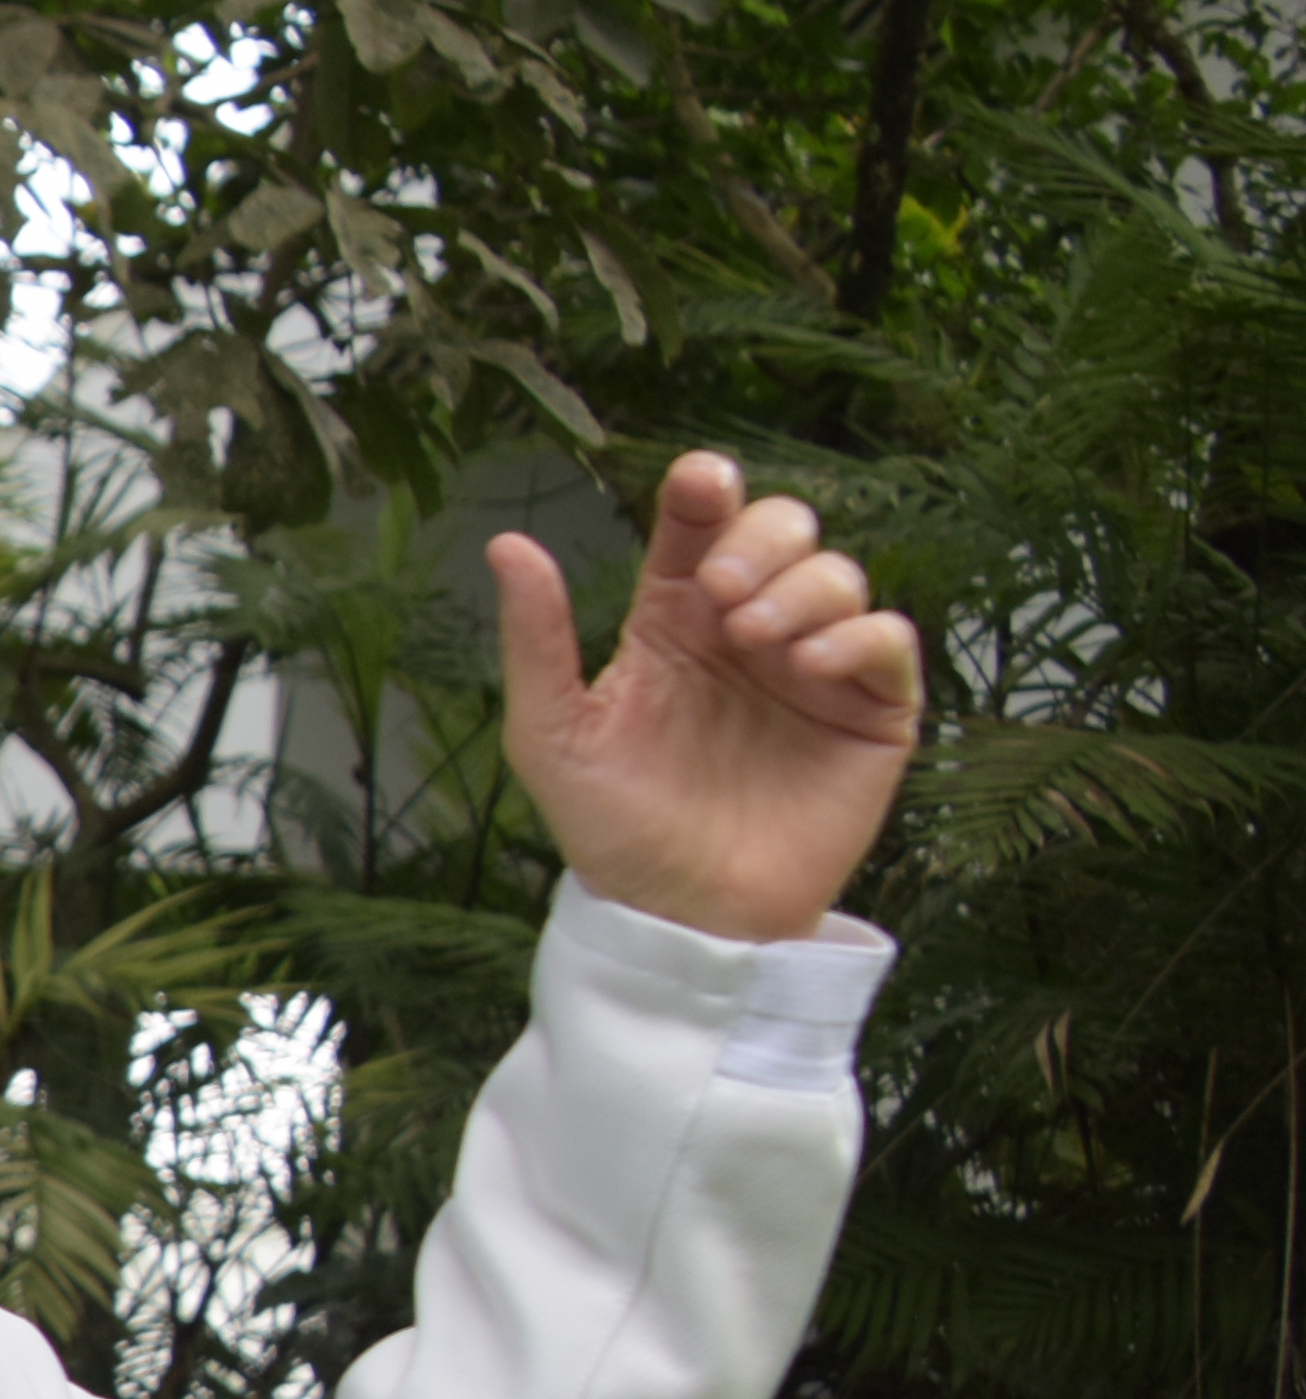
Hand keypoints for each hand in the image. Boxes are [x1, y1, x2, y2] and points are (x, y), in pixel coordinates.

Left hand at [495, 452, 920, 945]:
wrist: (681, 915)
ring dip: (802, 587)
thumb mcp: (552, 733)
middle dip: (760, 537)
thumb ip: (537, 640)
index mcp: (673, 621)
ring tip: (755, 638)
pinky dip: (857, 636)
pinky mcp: (869, 713)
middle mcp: (747, 631)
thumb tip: (508, 543)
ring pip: (839, 573)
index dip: (705, 488)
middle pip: (784, 529)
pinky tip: (808, 666)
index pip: (699, 527)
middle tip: (720, 592)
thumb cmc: (613, 829)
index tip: (699, 483)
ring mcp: (813, 667)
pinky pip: (889, 640)